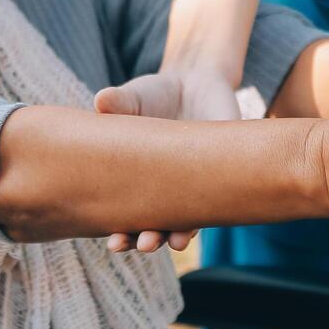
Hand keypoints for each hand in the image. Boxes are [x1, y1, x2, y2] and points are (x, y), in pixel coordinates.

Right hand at [93, 67, 239, 252]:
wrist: (197, 82)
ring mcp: (198, 184)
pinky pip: (223, 195)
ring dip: (183, 234)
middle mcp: (169, 193)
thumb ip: (118, 103)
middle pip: (159, 227)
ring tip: (175, 243)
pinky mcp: (228, 168)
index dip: (123, 234)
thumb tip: (100, 101)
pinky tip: (212, 210)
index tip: (114, 244)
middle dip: (150, 240)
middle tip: (143, 245)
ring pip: (191, 220)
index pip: (130, 219)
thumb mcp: (134, 98)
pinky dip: (217, 205)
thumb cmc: (154, 97)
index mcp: (140, 185)